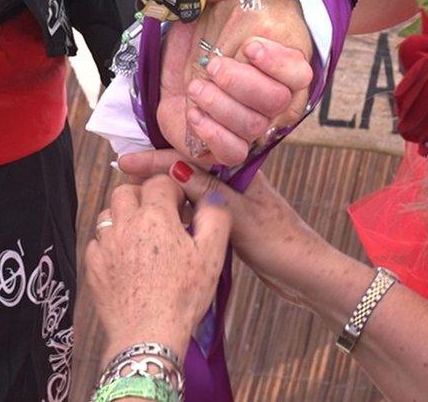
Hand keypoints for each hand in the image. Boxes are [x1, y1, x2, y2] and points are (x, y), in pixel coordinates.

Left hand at [85, 176, 230, 363]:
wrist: (149, 334)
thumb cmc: (183, 296)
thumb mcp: (212, 254)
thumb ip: (215, 217)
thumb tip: (212, 196)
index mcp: (155, 217)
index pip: (159, 181)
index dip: (174, 189)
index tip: (182, 206)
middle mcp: (124, 225)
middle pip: (126, 190)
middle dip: (143, 196)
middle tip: (161, 215)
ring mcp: (104, 246)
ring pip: (109, 213)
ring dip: (125, 217)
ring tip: (143, 236)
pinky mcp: (93, 267)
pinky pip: (97, 242)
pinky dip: (111, 242)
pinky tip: (128, 258)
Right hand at [117, 154, 330, 307]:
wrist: (305, 271)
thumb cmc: (277, 242)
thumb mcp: (238, 215)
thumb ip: (206, 190)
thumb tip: (170, 166)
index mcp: (240, 169)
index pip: (189, 156)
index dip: (154, 158)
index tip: (124, 161)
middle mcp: (235, 179)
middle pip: (188, 166)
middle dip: (155, 169)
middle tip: (122, 174)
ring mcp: (234, 198)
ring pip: (191, 186)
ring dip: (165, 187)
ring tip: (134, 192)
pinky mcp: (232, 217)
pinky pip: (198, 205)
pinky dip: (179, 206)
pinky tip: (162, 213)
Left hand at [157, 0, 313, 166]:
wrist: (183, 59)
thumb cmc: (208, 28)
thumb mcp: (214, 3)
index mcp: (284, 64)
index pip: (298, 73)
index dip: (275, 63)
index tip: (249, 46)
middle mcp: (277, 98)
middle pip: (275, 101)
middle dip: (240, 83)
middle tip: (213, 66)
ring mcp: (256, 123)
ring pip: (253, 127)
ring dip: (220, 106)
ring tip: (196, 88)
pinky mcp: (230, 144)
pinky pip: (234, 153)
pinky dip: (213, 135)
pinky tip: (195, 114)